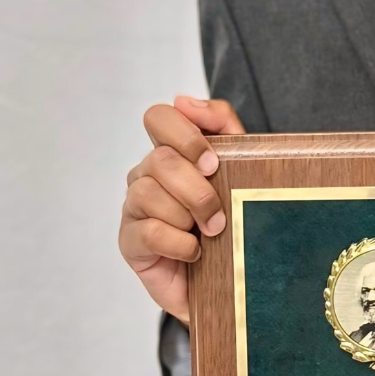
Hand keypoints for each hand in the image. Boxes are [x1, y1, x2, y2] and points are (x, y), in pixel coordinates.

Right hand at [118, 95, 244, 323]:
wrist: (231, 276)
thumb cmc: (236, 215)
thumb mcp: (243, 163)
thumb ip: (222, 124)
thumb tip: (184, 100)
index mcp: (172, 150)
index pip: (159, 117)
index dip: (185, 135)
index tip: (213, 163)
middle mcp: (146, 173)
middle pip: (159, 160)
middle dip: (198, 189)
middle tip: (220, 213)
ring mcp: (134, 207)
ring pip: (150, 194)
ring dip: (191, 217)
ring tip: (211, 233)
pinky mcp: (130, 242)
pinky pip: (149, 232)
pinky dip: (181, 243)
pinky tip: (196, 252)